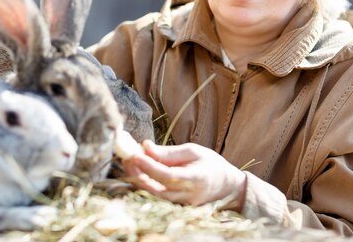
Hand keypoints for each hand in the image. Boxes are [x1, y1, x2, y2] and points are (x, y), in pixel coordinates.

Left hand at [123, 140, 245, 209]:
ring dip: (137, 176)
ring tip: (129, 159)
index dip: (149, 166)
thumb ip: (169, 152)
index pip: (167, 176)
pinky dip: (144, 181)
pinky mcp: (174, 205)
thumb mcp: (193, 151)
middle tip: (126, 154)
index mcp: (194, 180)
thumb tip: (145, 146)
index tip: (135, 154)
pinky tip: (138, 168)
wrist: (226, 187)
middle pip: (154, 188)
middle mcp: (185, 196)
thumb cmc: (211, 165)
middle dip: (136, 171)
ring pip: (151, 193)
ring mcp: (179, 204)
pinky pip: (154, 195)